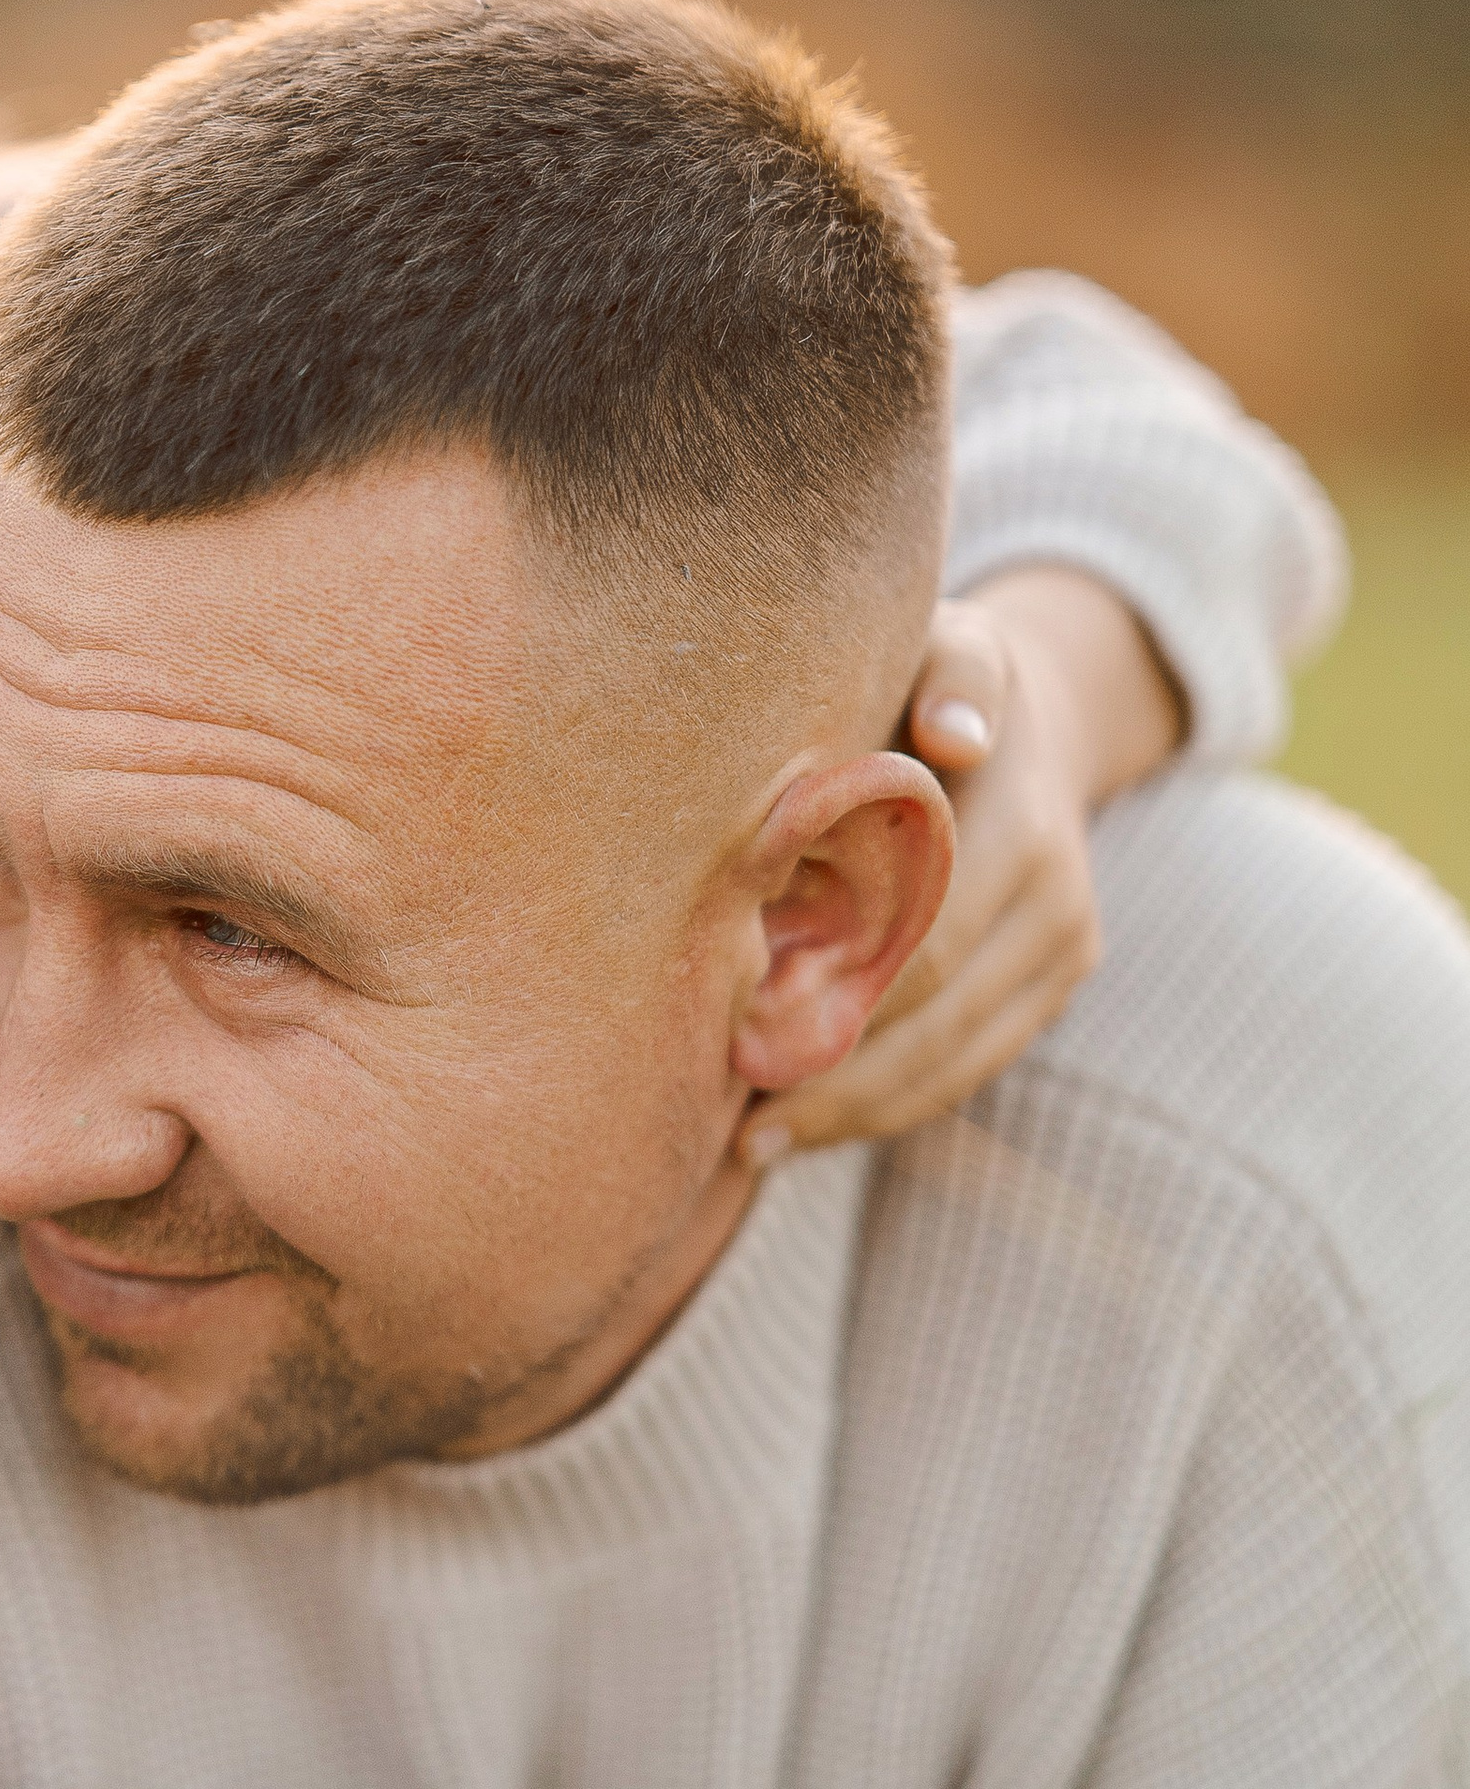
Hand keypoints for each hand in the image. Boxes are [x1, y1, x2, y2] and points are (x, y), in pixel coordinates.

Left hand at [739, 566, 1183, 1161]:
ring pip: (952, 1064)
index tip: (734, 1041)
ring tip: (749, 1145)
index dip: (832, 1003)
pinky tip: (804, 1129)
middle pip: (933, 1022)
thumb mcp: (951, 644)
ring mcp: (1065, 951)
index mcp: (1025, 825)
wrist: (1039, 711)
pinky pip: (968, 1067)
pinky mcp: (1054, 985)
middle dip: (830, 1076)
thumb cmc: (940, 676)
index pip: (925, 946)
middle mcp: (1059, 899)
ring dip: (850, 1112)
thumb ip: (951, 675)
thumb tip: (956, 734)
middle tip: (725, 1119)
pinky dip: (887, 1104)